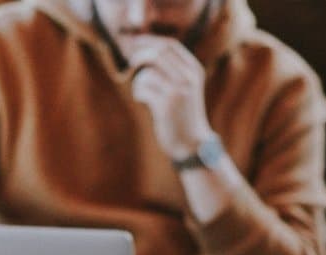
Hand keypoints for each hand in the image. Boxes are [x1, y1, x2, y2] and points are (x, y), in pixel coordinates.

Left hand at [128, 36, 213, 159]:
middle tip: (130, 63)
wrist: (191, 142)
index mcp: (194, 70)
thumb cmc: (183, 114)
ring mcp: (178, 91)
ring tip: (143, 93)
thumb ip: (173, 69)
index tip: (135, 43)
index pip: (170, 45)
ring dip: (139, 81)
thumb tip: (145, 49)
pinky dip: (139, 93)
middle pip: (157, 53)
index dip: (150, 41)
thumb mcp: (185, 87)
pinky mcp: (166, 105)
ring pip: (148, 73)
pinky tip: (144, 101)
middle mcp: (188, 78)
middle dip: (140, 55)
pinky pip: (143, 89)